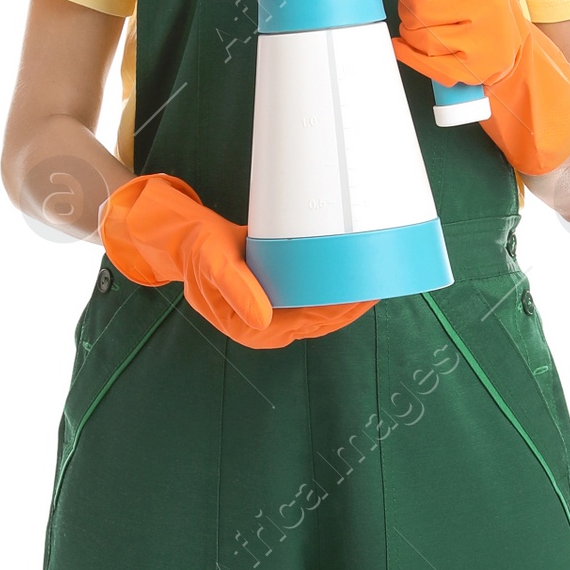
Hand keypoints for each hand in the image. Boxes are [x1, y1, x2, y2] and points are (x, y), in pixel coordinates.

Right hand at [99, 174, 372, 349]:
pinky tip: (353, 274)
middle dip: (352, 303)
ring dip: (348, 297)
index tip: (365, 292)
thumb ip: (236, 290)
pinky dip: (334, 287)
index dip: (340, 310)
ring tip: (376, 277)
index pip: (310, 321)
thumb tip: (264, 319)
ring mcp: (275, 313)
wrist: (188, 242)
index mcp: (255, 327)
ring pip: (322, 310)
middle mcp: (269, 326)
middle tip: (382, 280)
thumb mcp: (213, 264)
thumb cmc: (199, 251)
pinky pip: (314, 296)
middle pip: (323, 319)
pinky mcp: (279, 297)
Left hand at [384, 0, 530, 90]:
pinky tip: (414, 45)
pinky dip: (410, 54)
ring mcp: (481, 42)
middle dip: (409, 7)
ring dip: (412, 30)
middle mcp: (486, 7)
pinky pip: (424, 62)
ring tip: (426, 23)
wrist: (514, 46)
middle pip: (416, 9)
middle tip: (419, 5)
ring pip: (418, 36)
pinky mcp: (473, 69)